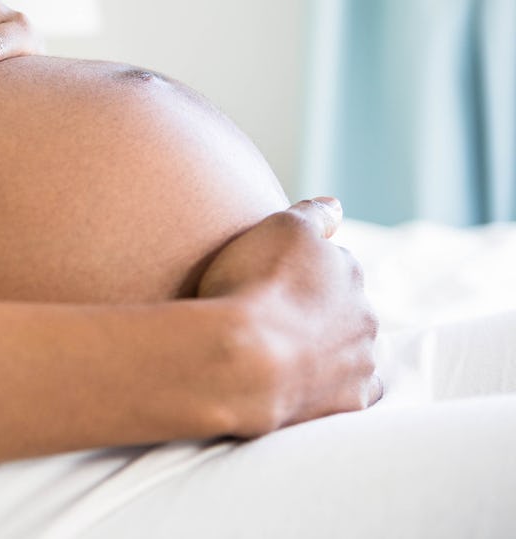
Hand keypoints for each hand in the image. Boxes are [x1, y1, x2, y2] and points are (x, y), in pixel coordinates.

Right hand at [197, 197, 380, 435]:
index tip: (272, 281)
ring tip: (285, 355)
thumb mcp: (279, 228)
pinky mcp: (349, 402)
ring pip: (353, 350)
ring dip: (329, 351)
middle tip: (276, 319)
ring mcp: (360, 361)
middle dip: (321, 313)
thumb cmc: (255, 287)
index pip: (332, 265)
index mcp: (348, 271)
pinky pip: (352, 392)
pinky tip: (310, 387)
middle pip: (346, 309)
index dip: (300, 272)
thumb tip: (336, 206)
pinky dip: (336, 388)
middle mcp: (365, 314)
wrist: (244, 359)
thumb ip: (312, 214)